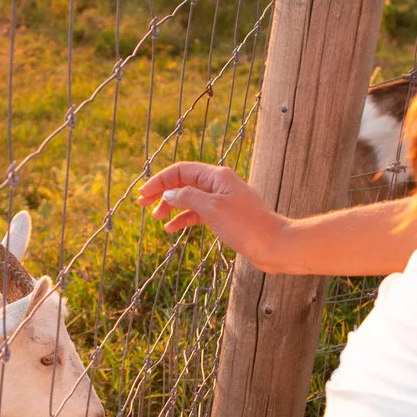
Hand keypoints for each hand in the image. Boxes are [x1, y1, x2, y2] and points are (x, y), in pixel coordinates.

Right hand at [137, 163, 285, 265]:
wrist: (274, 245)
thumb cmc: (246, 226)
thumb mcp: (213, 209)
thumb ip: (187, 198)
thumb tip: (168, 194)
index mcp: (217, 176)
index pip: (181, 171)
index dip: (159, 181)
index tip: (142, 195)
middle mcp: (219, 184)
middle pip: (183, 182)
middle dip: (162, 192)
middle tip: (142, 205)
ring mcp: (222, 201)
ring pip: (189, 198)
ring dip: (171, 206)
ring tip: (156, 219)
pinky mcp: (225, 216)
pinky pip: (198, 213)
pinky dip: (184, 219)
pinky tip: (171, 229)